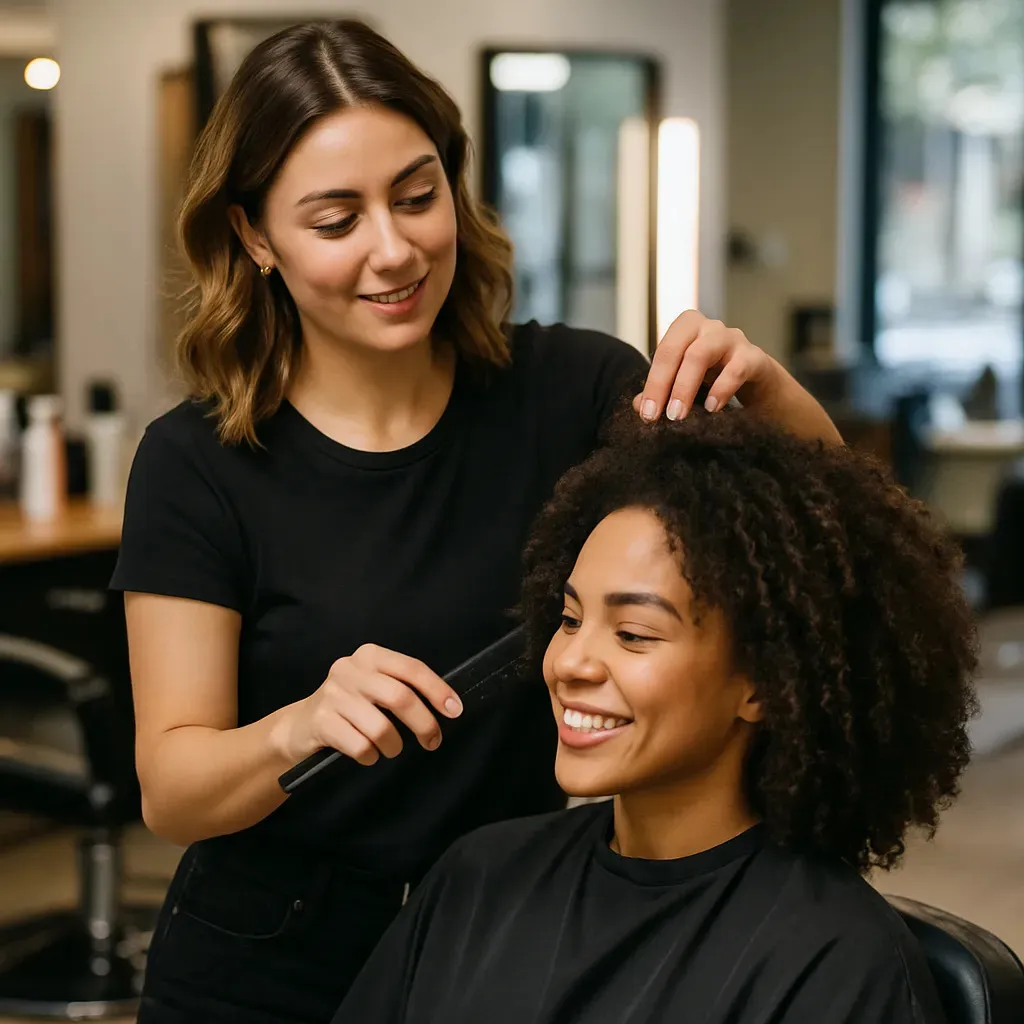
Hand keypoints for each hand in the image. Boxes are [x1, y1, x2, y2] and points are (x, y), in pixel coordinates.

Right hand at [273, 645, 462, 766]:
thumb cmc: (349, 707)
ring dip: (394, 746)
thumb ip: (401, 687)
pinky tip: (367, 754)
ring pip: (381, 727)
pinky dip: (370, 756)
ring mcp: (333, 695)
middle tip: (432, 742)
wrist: (300, 726)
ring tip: (391, 749)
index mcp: (370, 656)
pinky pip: (360, 746)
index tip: (455, 711)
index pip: (412, 669)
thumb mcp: (373, 687)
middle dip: (424, 724)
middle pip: (400, 697)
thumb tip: (445, 705)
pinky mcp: (321, 721)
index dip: (437, 690)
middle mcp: (350, 669)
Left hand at [633, 309, 775, 421]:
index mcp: (686, 328)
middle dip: (664, 384)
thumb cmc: (716, 377)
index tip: (647, 415)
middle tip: (659, 416)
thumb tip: (638, 406)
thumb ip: (661, 392)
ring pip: (701, 353)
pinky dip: (721, 389)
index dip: (652, 383)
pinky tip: (712, 409)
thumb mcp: (685, 384)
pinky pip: (736, 368)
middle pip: (677, 349)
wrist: (760, 382)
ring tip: (679, 415)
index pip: (663, 351)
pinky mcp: (754, 356)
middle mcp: (708, 327)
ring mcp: (732, 338)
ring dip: (685, 386)